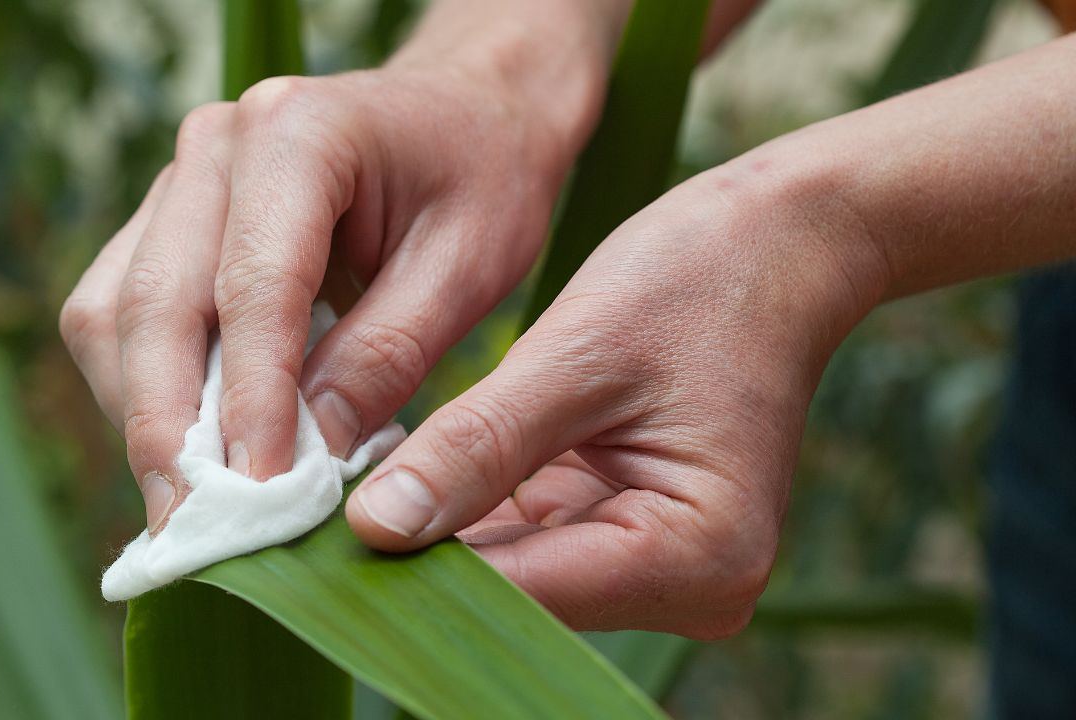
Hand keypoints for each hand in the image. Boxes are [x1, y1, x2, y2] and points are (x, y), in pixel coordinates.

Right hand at [59, 63, 586, 531]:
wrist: (465, 112)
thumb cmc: (483, 178)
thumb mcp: (468, 265)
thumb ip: (387, 355)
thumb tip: (307, 459)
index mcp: (300, 132)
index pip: (253, 284)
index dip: (249, 400)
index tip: (259, 495)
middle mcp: (216, 146)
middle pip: (155, 303)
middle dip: (168, 429)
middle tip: (193, 531)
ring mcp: (179, 179)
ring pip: (113, 315)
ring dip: (143, 417)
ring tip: (190, 509)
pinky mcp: (167, 221)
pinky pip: (118, 315)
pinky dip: (143, 392)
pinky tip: (190, 453)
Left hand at [345, 154, 887, 634]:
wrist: (780, 246)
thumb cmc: (699, 279)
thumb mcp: (578, 354)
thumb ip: (477, 446)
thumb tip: (373, 530)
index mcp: (696, 552)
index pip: (522, 590)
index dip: (414, 567)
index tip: (311, 539)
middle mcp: (690, 584)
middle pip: (517, 594)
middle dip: (417, 555)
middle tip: (308, 516)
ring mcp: (662, 567)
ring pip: (513, 573)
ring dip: (435, 536)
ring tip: (343, 493)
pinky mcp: (632, 536)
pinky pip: (528, 541)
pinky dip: (468, 511)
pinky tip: (401, 483)